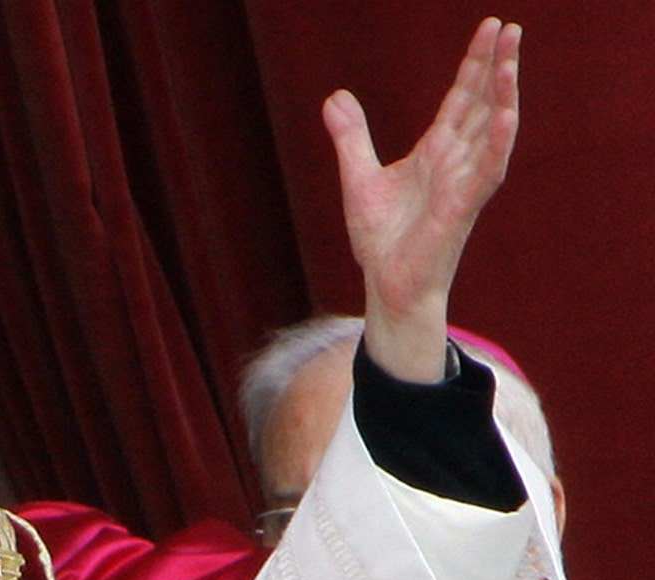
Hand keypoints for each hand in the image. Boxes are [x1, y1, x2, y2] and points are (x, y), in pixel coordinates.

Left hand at [323, 17, 519, 381]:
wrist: (386, 284)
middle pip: (481, 103)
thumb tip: (335, 96)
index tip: (490, 28)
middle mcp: (456, 161)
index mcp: (436, 151)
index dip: (474, 63)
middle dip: (496, 66)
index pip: (461, 97)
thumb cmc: (382, 238)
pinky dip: (497, 143)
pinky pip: (486, 171)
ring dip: (503, 95)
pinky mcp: (463, 207)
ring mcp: (463, 182)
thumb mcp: (358, 177)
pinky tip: (507, 114)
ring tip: (511, 60)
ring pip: (491, 130)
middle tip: (511, 27)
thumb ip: (351, 137)